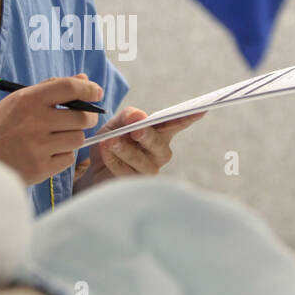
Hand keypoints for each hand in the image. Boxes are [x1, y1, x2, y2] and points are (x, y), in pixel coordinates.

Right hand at [0, 74, 101, 184]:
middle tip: (82, 120)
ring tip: (56, 138)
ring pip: (77, 139)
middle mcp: (35, 121)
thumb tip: (84, 78)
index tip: (97, 93)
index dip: (89, 89)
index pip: (69, 87)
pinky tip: (47, 153)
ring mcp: (38, 145)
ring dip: (72, 138)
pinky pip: (68, 159)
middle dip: (87, 118)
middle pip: (81, 117)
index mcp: (29, 99)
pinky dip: (62, 156)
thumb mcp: (19, 100)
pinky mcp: (40, 167)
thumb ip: (51, 88)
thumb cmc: (0, 126)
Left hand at [88, 108, 205, 180]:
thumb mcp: (116, 124)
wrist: (93, 168)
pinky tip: (104, 151)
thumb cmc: (111, 142)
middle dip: (148, 137)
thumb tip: (140, 116)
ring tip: (110, 141)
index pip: (175, 124)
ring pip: (142, 162)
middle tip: (135, 130)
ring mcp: (149, 170)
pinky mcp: (136, 184)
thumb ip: (127, 116)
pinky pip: (126, 172)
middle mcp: (159, 152)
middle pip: (159, 145)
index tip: (200, 109)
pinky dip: (113, 160)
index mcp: (159, 133)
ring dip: (125, 150)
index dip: (188, 117)